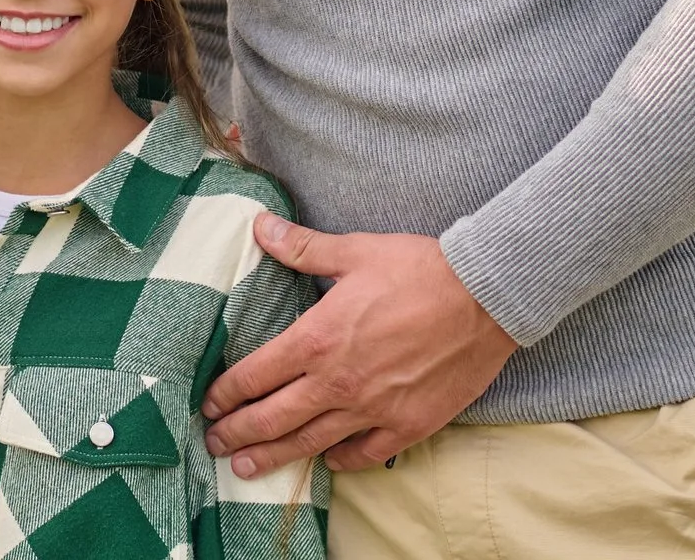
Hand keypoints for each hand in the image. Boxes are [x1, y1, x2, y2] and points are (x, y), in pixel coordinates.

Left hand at [202, 215, 517, 475]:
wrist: (485, 297)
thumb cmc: (420, 269)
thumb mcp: (355, 250)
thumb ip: (303, 247)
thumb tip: (260, 227)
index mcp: (318, 338)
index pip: (255, 374)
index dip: (226, 393)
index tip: (209, 404)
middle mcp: (338, 381)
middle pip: (273, 417)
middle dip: (237, 432)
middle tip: (214, 444)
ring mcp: (372, 408)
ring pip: (310, 443)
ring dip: (273, 456)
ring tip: (247, 467)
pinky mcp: (407, 425)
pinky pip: (363, 454)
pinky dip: (339, 460)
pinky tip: (325, 460)